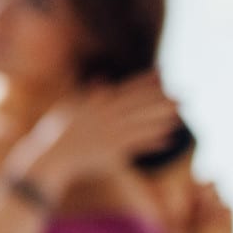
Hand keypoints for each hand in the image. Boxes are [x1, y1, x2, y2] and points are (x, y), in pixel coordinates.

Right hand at [11, 73, 179, 199]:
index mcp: (95, 104)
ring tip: (180, 116)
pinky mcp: (110, 153)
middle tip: (183, 97)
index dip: (145, 82)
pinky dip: (151, 142)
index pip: (125, 90)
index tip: (163, 74)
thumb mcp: (70, 108)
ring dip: (161, 120)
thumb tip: (103, 80)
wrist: (48, 158)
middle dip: (161, 101)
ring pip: (140, 125)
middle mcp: (104, 117)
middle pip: (138, 106)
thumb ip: (89, 95)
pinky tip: (168, 139)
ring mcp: (107, 135)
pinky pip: (135, 146)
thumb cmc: (55, 133)